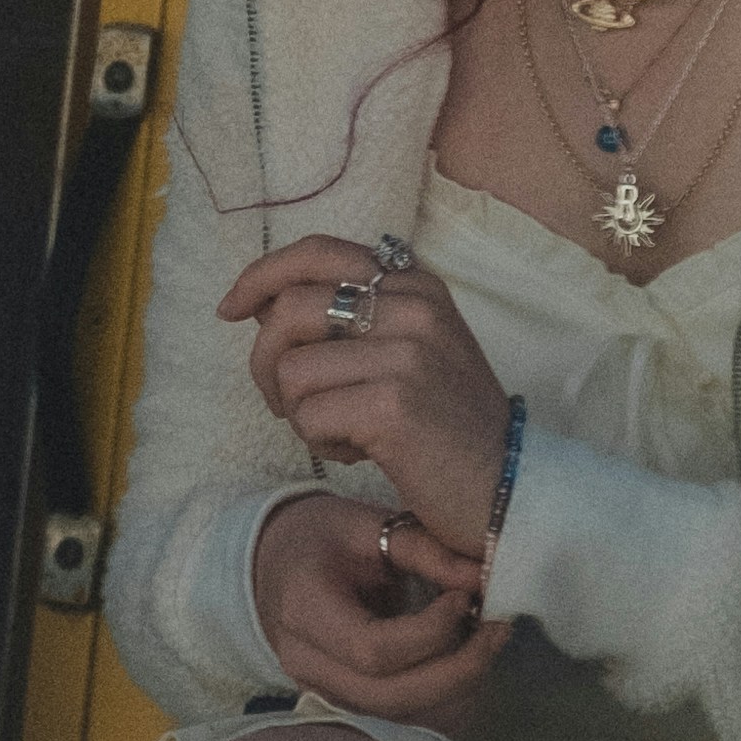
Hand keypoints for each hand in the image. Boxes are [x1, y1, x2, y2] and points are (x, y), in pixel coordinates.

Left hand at [224, 234, 516, 562]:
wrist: (508, 487)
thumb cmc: (447, 426)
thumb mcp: (412, 351)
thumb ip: (352, 318)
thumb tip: (265, 306)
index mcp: (417, 286)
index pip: (318, 253)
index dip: (262, 275)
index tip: (233, 308)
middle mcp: (414, 307)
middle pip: (289, 310)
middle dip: (265, 362)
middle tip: (286, 402)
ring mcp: (407, 353)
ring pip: (291, 369)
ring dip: (300, 411)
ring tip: (343, 431)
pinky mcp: (393, 404)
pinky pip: (308, 415)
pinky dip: (321, 441)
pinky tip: (361, 452)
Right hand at [251, 491, 506, 731]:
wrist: (273, 563)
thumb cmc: (318, 536)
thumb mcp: (363, 522)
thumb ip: (421, 548)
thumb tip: (483, 575)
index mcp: (303, 611)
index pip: (374, 650)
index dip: (433, 632)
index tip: (467, 597)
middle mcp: (307, 664)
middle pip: (391, 697)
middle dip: (458, 670)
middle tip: (498, 628)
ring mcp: (324, 691)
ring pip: (402, 716)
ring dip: (457, 687)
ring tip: (490, 640)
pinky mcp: (347, 702)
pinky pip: (403, 716)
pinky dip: (444, 696)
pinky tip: (467, 658)